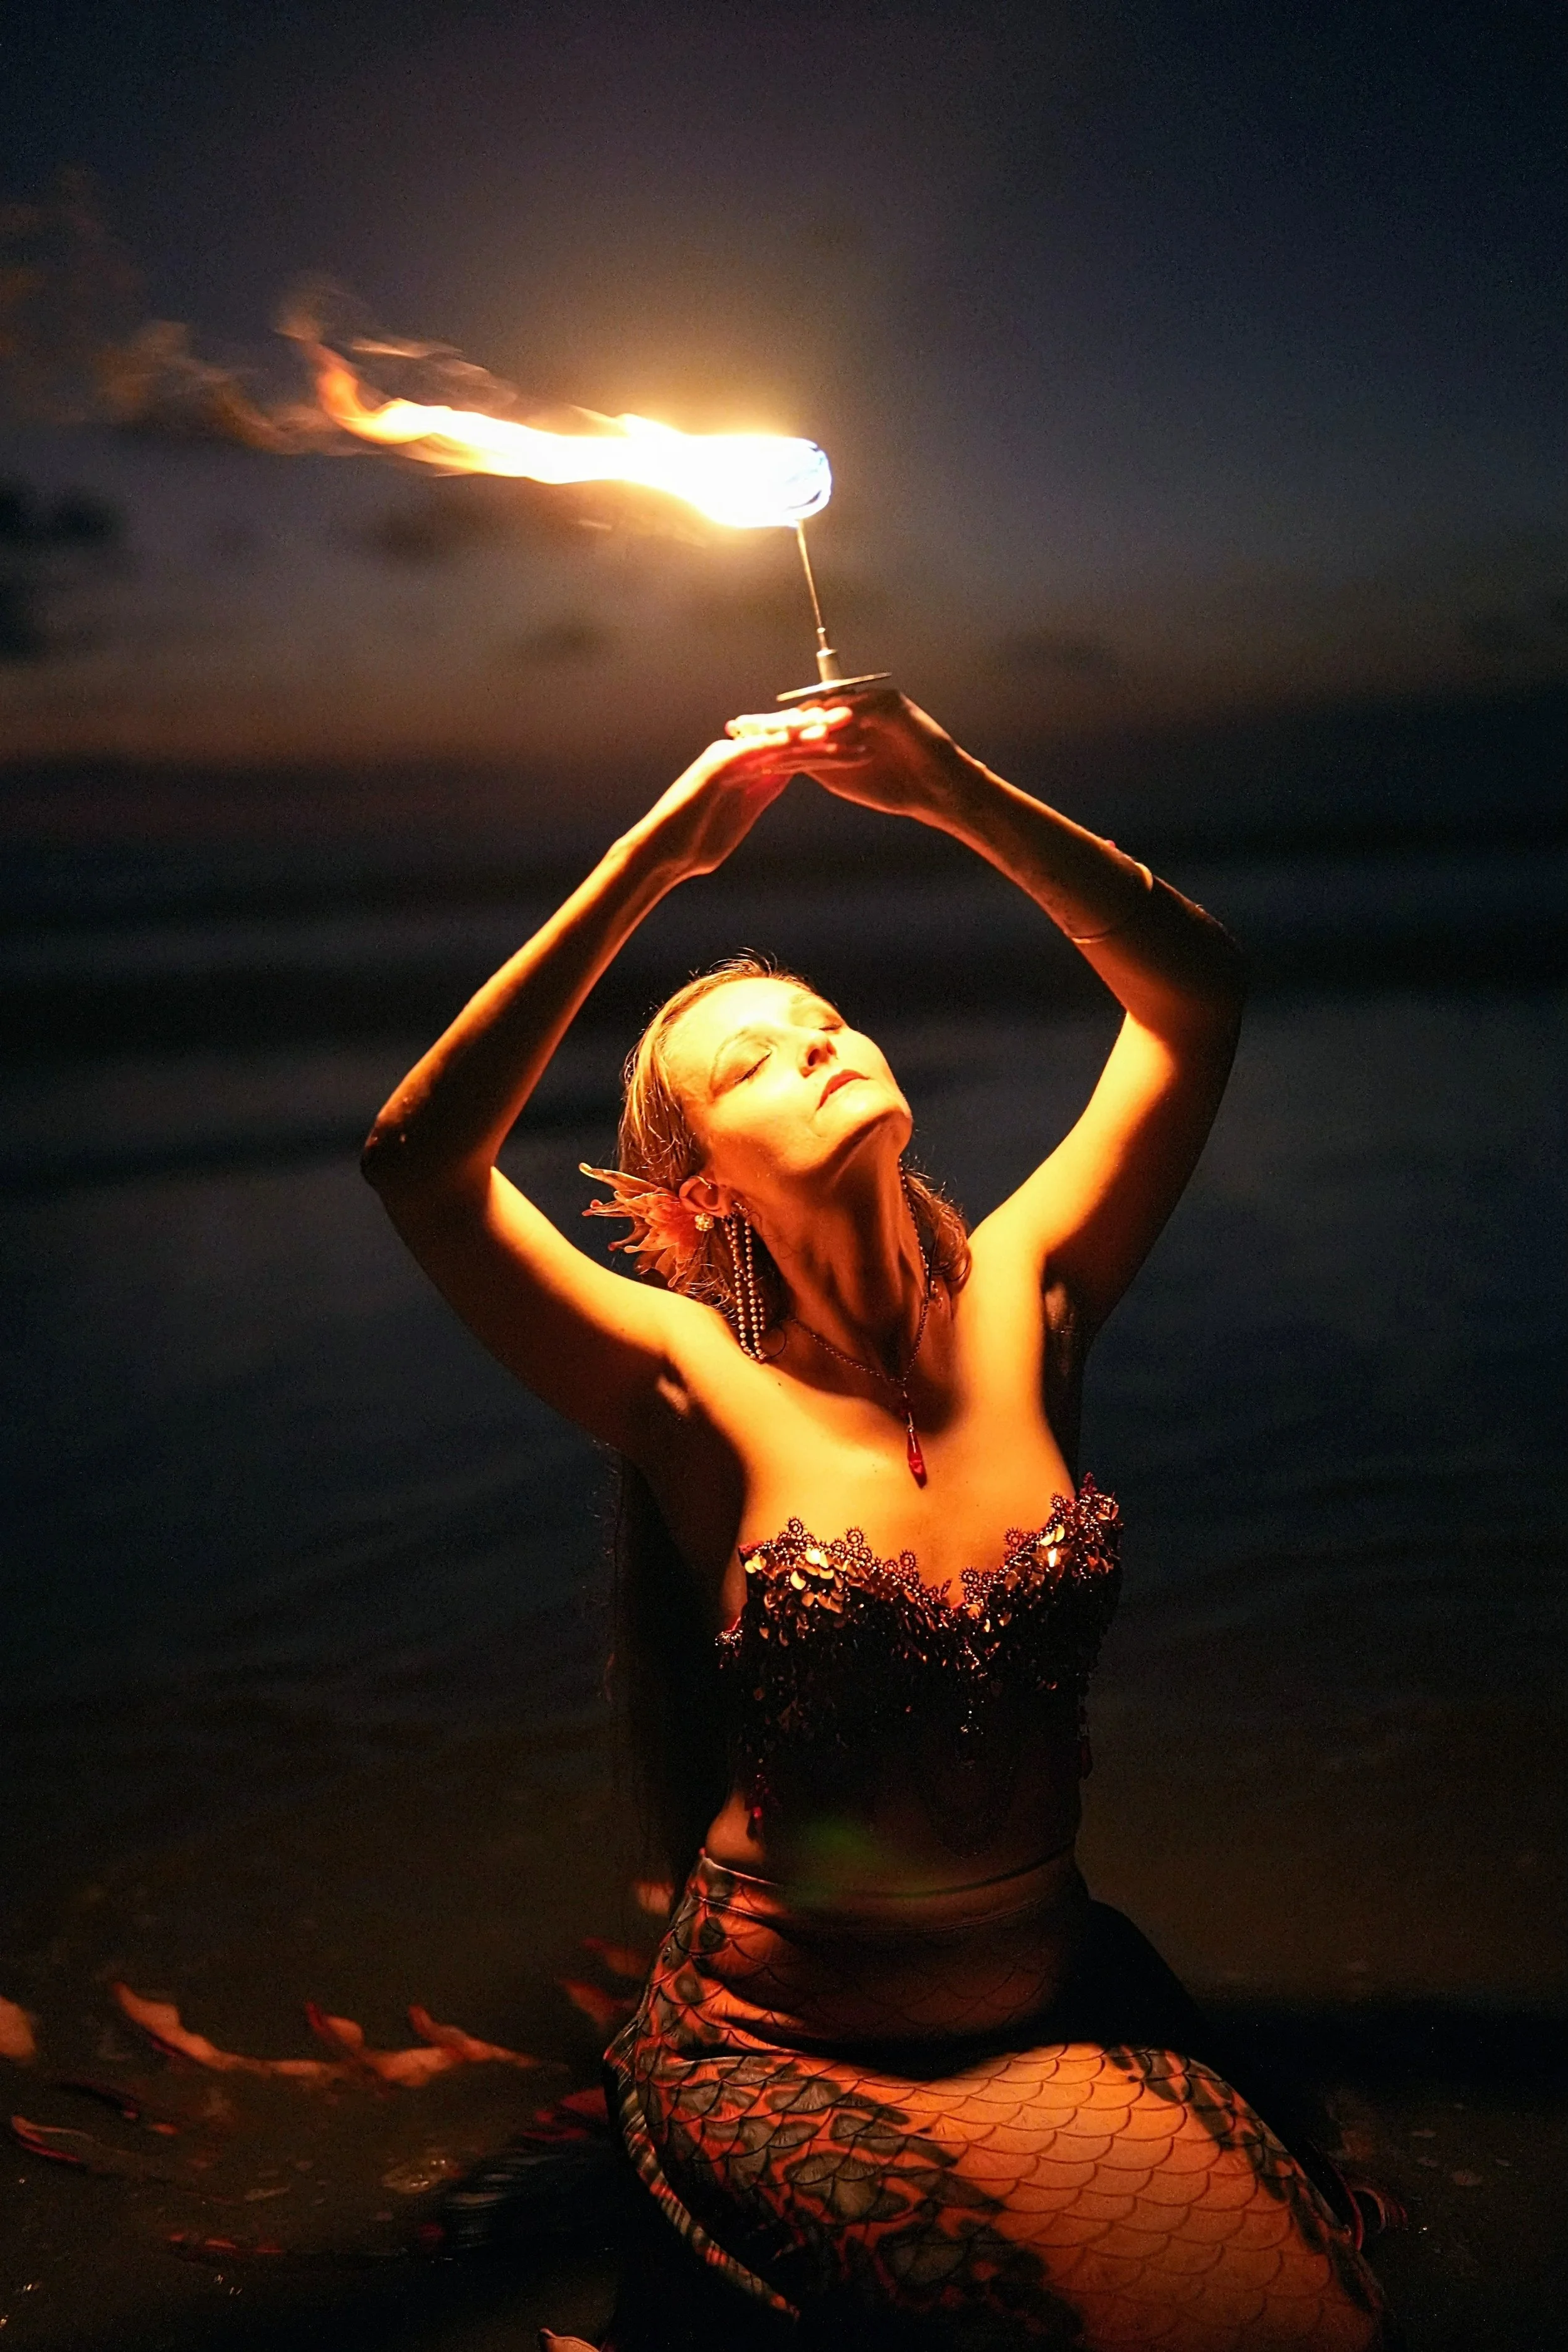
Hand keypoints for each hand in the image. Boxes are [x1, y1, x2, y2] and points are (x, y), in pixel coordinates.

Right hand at [640, 703, 858, 878]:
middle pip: (790, 741)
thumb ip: (763, 790)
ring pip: (778, 741)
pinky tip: (808, 737)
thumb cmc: (698, 842)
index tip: (859, 745)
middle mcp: (737, 754)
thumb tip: (788, 773)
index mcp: (744, 766)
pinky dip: (782, 743)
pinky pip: (756, 751)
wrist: (663, 854)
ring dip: (814, 734)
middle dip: (827, 732)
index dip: (826, 748)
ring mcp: (727, 757)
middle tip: (865, 721)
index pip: (792, 754)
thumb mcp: (742, 814)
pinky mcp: (718, 766)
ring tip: (848, 727)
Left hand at [730, 690, 970, 825]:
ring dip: (801, 718)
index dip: (770, 729)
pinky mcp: (890, 703)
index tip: (738, 735)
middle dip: (776, 719)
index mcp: (839, 725)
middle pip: (807, 710)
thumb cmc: (891, 787)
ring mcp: (870, 703)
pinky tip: (815, 726)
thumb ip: (810, 760)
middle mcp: (852, 709)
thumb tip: (772, 757)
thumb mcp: (838, 775)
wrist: (934, 791)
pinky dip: (837, 717)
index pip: (800, 723)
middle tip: (743, 725)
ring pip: (829, 708)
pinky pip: (857, 709)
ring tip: (772, 728)